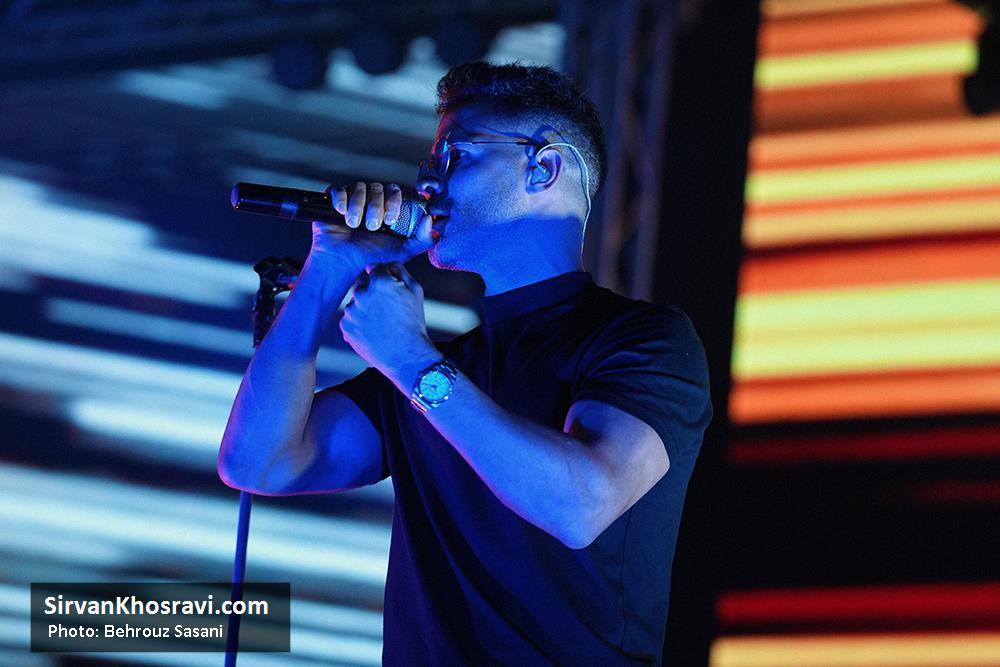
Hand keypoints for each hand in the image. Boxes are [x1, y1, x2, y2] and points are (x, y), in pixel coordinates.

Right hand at [307, 182, 431, 273]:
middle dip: (376, 208)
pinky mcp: (334, 200)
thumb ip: (422, 239)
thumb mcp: (403, 251)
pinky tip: (341, 213)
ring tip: (354, 225)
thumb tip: (430, 219)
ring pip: (358, 187)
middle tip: (372, 227)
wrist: (345, 262)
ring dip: (358, 207)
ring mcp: (352, 198)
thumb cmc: (374, 256)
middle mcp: (371, 199)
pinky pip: (338, 188)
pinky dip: (341, 199)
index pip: (394, 191)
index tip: (390, 221)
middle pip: (377, 187)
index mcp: (387, 206)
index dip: (394, 202)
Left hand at [339, 262, 440, 388]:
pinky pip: (350, 319)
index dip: (384, 277)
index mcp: (379, 282)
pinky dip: (359, 323)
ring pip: (356, 303)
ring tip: (381, 322)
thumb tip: (389, 263)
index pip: (375, 268)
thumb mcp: (416, 291)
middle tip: (386, 308)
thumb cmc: (413, 323)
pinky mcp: (345, 327)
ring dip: (365, 308)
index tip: (391, 289)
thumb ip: (400, 270)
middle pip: (362, 284)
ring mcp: (351, 312)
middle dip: (372, 291)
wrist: (406, 355)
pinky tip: (374, 330)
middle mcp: (361, 294)